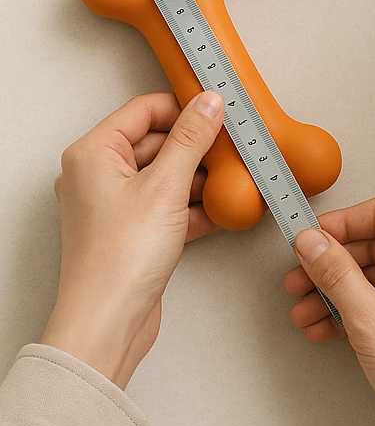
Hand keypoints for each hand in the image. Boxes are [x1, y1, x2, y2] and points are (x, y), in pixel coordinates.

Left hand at [42, 92, 223, 389]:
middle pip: (158, 142)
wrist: (110, 321)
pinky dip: (195, 205)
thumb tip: (208, 104)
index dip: (183, 107)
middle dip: (197, 147)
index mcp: (93, 154)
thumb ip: (192, 139)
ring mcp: (116, 204)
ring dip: (200, 178)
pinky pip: (170, 204)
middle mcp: (98, 175)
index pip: (144, 110)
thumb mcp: (166, 186)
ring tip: (231, 180)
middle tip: (231, 147)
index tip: (216, 109)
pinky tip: (221, 209)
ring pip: (167, 175)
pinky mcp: (134, 230)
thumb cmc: (117, 260)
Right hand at [284, 196, 374, 425]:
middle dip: (334, 266)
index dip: (340, 224)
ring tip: (306, 314)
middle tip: (298, 283)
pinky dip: (365, 307)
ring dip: (342, 292)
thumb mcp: (368, 318)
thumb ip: (335, 272)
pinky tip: (330, 328)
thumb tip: (312, 242)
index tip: (309, 240)